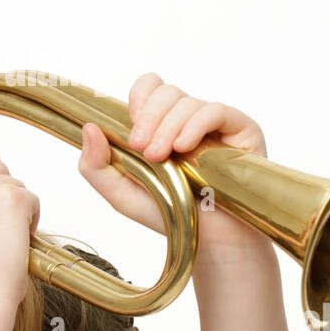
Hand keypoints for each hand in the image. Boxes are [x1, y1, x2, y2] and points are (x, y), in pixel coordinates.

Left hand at [77, 73, 270, 256]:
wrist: (210, 242)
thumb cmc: (170, 215)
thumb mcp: (121, 194)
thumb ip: (96, 166)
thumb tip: (88, 128)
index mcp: (162, 125)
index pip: (151, 87)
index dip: (140, 97)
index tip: (131, 124)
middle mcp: (188, 119)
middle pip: (167, 92)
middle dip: (149, 117)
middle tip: (141, 148)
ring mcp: (215, 124)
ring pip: (188, 102)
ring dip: (168, 127)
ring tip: (161, 157)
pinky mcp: (241, 129)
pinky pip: (216, 111)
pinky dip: (196, 125)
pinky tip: (185, 148)